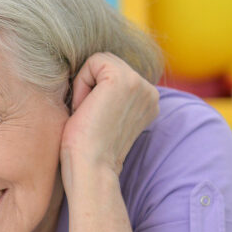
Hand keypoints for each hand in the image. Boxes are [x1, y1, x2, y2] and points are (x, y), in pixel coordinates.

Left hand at [60, 52, 159, 177]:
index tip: (94, 121)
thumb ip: (108, 96)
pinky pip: (93, 62)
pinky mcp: (124, 80)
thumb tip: (90, 77)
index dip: (93, 93)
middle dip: (89, 86)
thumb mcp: (104, 117)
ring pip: (100, 62)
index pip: (112, 74)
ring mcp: (140, 84)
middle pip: (106, 64)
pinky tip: (86, 109)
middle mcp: (149, 91)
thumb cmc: (87, 151)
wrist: (91, 169)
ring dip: (85, 86)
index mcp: (147, 101)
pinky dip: (81, 84)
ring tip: (89, 114)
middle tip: (89, 117)